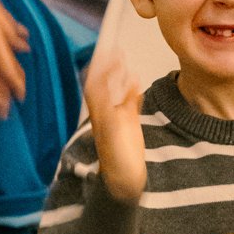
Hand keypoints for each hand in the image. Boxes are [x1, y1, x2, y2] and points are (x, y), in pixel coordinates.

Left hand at [84, 49, 145, 202]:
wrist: (123, 184)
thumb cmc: (117, 162)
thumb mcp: (114, 133)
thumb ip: (119, 108)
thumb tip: (128, 83)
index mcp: (100, 113)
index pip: (97, 84)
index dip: (102, 67)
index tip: (110, 51)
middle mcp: (106, 114)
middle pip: (104, 84)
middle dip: (109, 66)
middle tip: (116, 48)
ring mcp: (117, 120)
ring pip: (116, 92)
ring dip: (119, 76)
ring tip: (124, 59)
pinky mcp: (128, 128)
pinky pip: (129, 104)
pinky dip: (131, 91)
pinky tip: (136, 81)